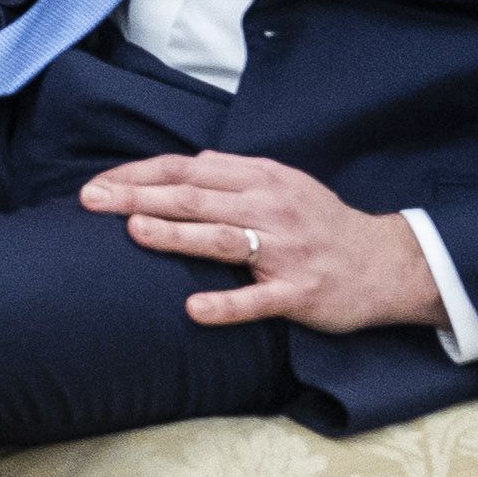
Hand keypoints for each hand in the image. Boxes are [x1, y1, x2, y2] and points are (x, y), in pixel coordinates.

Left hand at [79, 152, 449, 332]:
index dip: (139, 172)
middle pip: (194, 197)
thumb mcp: (280, 183)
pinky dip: (226, 303)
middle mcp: (269, 207)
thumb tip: (177, 169)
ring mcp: (284, 251)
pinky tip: (194, 308)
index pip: (187, 168)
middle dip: (138, 196)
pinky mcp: (300, 293)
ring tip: (134, 231)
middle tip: (92, 200)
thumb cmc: (319, 222)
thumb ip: (231, 175)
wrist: (385, 262)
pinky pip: (259, 299)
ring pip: (222, 238)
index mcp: (260, 177)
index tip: (99, 182)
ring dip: (176, 234)